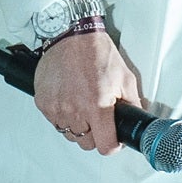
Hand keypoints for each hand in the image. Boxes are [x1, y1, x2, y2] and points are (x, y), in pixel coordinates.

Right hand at [32, 26, 144, 157]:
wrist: (72, 35)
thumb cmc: (97, 52)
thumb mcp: (126, 77)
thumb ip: (133, 103)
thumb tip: (138, 119)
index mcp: (98, 106)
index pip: (105, 147)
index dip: (112, 145)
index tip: (112, 138)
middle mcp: (75, 111)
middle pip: (85, 143)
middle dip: (94, 135)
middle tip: (98, 118)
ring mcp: (56, 108)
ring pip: (69, 134)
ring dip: (77, 126)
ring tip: (82, 105)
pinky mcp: (43, 102)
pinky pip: (54, 121)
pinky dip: (62, 115)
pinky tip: (69, 99)